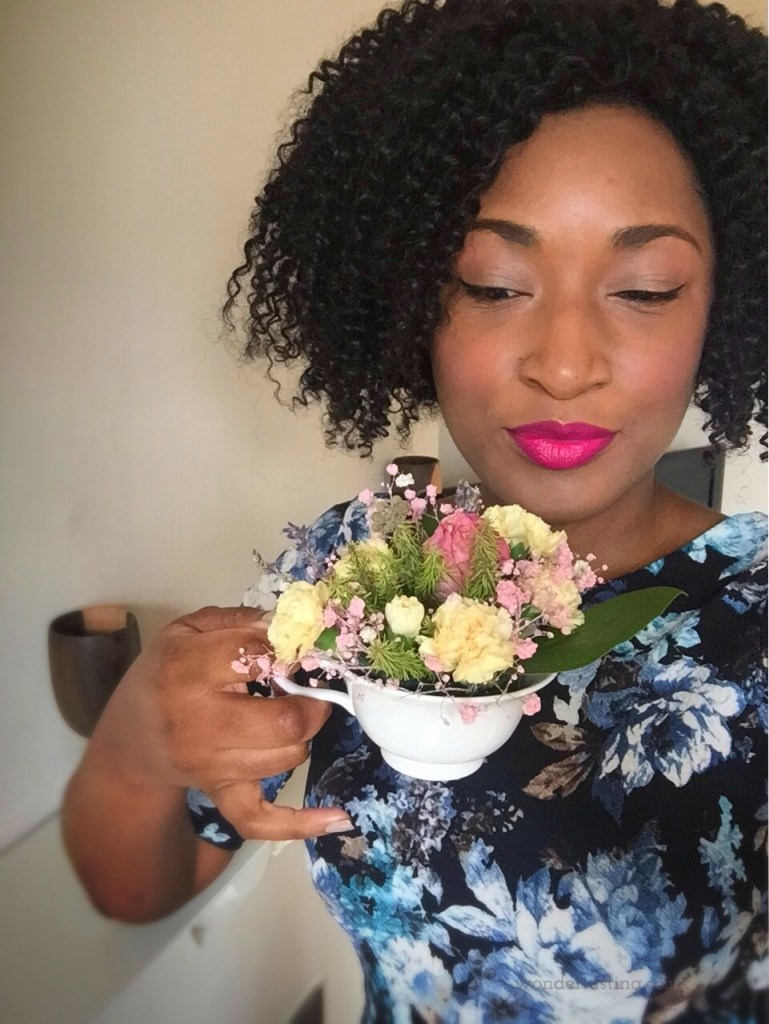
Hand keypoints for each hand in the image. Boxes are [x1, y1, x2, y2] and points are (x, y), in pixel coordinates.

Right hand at [92, 605, 352, 839]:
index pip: (258, 656)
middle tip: (311, 689)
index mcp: (188, 667)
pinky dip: (301, 821)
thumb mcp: (191, 629)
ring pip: (286, 757)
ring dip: (301, 734)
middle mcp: (199, 721)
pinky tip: (338, 817)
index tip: (295, 648)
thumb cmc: (169, 671)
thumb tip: (294, 624)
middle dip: (312, 703)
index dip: (289, 649)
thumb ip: (242, 620)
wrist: (133, 734)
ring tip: (291, 716)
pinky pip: (261, 820)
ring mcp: (211, 765)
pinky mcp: (220, 794)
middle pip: (283, 722)